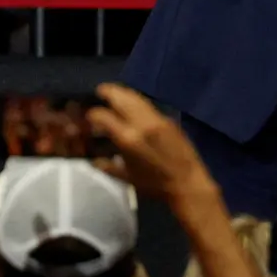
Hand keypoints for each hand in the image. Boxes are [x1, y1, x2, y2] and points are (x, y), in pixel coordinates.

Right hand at [87, 84, 213, 206]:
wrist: (187, 183)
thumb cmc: (155, 185)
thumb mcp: (128, 178)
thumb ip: (108, 167)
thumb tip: (94, 161)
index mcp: (127, 139)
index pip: (103, 116)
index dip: (93, 114)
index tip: (90, 116)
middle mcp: (141, 123)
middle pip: (121, 98)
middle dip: (108, 91)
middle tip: (100, 90)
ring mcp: (156, 119)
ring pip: (136, 98)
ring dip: (123, 93)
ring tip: (114, 93)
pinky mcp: (168, 119)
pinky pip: (148, 105)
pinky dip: (137, 101)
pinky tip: (133, 105)